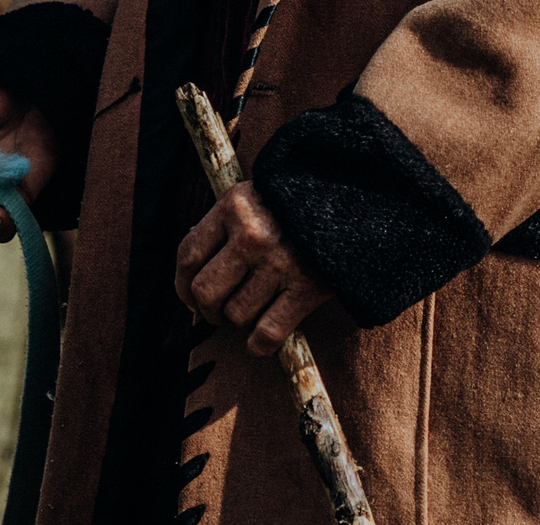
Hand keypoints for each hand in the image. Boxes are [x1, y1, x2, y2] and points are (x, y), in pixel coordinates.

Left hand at [174, 182, 331, 355]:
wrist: (357, 199)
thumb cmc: (298, 200)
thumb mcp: (256, 194)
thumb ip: (226, 223)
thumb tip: (194, 264)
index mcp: (234, 206)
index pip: (189, 254)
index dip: (182, 283)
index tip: (188, 295)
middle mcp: (251, 235)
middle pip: (205, 292)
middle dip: (206, 310)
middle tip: (216, 312)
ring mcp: (279, 263)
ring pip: (236, 315)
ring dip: (238, 322)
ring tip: (249, 312)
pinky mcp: (307, 288)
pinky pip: (267, 333)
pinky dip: (259, 345)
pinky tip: (260, 340)